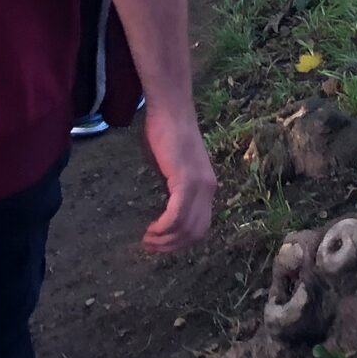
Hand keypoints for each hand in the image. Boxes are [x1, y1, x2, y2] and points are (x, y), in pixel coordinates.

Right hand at [139, 103, 215, 254]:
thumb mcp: (172, 167)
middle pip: (196, 232)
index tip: (161, 244)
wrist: (170, 110)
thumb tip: (166, 207)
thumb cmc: (166, 133)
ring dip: (165, 240)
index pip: (201, 226)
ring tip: (147, 241)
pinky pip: (177, 215)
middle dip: (173, 246)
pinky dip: (164, 228)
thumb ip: (173, 187)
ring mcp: (199, 185)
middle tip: (150, 247)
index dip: (181, 240)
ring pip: (186, 228)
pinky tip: (152, 229)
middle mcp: (208, 189)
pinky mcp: (186, 180)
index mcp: (207, 187)